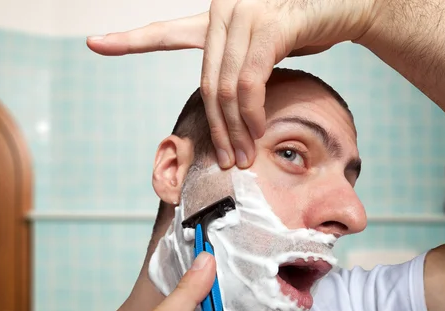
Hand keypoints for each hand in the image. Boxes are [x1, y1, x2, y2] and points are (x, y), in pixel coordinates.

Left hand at [86, 0, 382, 168]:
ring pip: (226, 87)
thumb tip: (229, 98)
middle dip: (216, 128)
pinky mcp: (270, 25)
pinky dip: (251, 112)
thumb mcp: (265, 45)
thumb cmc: (308, 25)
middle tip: (227, 160)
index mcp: (215, 16)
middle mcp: (224, 10)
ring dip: (234, 128)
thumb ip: (239, 63)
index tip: (95, 43)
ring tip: (243, 156)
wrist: (349, 4)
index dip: (130, 40)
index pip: (166, 31)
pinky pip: (250, 82)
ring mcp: (244, 14)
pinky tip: (257, 131)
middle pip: (207, 82)